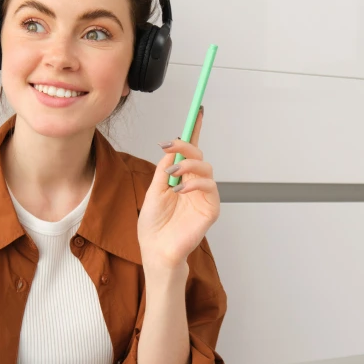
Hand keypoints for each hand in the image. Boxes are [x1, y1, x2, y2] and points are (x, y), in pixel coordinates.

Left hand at [137, 109, 220, 273]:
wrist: (155, 250)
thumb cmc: (153, 227)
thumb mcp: (154, 191)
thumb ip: (164, 170)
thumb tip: (171, 149)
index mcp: (180, 179)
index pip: (189, 152)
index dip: (194, 132)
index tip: (196, 113)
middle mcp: (194, 185)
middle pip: (198, 156)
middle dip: (186, 147)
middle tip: (171, 147)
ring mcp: (204, 197)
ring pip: (206, 168)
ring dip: (189, 165)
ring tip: (172, 174)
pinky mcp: (211, 209)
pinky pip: (210, 187)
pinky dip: (195, 183)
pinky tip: (181, 189)